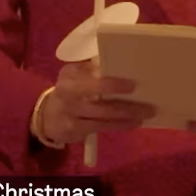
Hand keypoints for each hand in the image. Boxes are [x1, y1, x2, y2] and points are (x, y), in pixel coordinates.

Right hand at [40, 59, 155, 145]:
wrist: (47, 116)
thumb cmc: (70, 90)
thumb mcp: (75, 75)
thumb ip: (93, 70)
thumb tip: (122, 65)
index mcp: (70, 74)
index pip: (92, 77)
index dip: (112, 83)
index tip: (133, 84)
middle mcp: (69, 93)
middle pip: (100, 100)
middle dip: (125, 104)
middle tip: (148, 105)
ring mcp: (72, 113)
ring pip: (104, 116)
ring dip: (127, 116)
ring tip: (146, 114)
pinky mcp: (76, 130)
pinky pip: (102, 127)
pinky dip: (120, 125)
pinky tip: (133, 123)